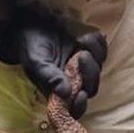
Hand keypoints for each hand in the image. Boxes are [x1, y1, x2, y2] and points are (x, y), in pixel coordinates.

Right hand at [0, 3, 107, 118]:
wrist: (33, 24)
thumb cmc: (31, 47)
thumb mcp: (36, 63)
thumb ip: (49, 78)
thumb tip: (65, 93)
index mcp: (59, 91)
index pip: (74, 108)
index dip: (80, 105)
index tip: (81, 94)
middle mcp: (74, 81)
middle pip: (92, 87)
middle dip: (90, 73)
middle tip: (82, 55)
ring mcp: (84, 67)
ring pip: (98, 68)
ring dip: (95, 54)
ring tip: (81, 40)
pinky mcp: (90, 51)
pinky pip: (102, 50)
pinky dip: (97, 43)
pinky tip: (85, 36)